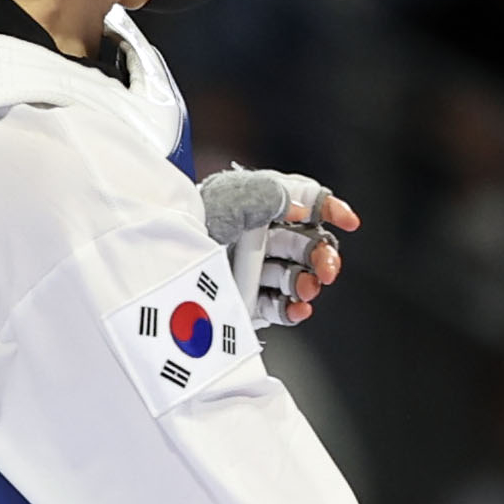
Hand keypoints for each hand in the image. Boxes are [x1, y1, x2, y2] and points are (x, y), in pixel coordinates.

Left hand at [196, 168, 361, 325]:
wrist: (155, 269)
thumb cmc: (187, 223)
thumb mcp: (228, 198)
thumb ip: (269, 194)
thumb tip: (303, 205)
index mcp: (256, 204)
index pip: (303, 201)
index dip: (328, 208)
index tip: (348, 222)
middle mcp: (257, 236)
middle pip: (306, 244)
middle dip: (322, 255)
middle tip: (326, 268)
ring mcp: (253, 269)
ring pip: (296, 276)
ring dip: (309, 283)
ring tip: (307, 290)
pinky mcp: (246, 300)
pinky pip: (279, 306)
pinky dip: (293, 309)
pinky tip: (298, 309)